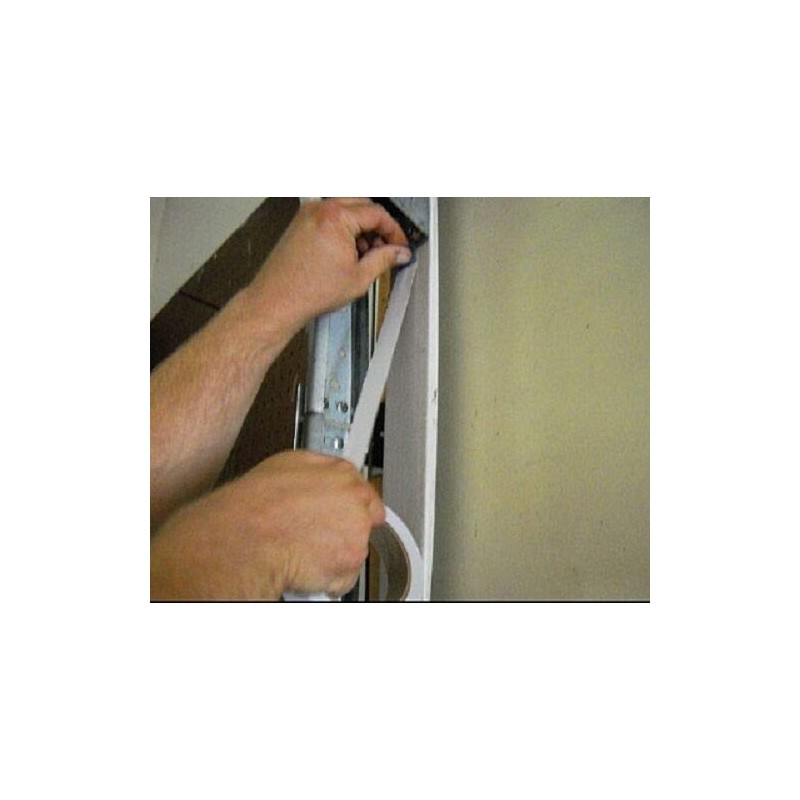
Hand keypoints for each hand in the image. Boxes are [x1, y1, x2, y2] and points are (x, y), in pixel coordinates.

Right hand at [150, 450, 385, 599]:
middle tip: (317, 537)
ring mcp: (356, 533)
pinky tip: (306, 567)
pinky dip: (328, 579)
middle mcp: (355, 501)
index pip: (364, 492)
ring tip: (304, 551)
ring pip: (353, 550)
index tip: (342, 515)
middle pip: (364, 521)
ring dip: (335, 555)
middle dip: (346, 530)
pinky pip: (344, 578)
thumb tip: (322, 474)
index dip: (350, 507)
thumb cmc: (256, 505)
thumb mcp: (287, 464)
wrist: (247, 539)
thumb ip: (317, 470)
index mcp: (342, 475)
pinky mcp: (350, 563)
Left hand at [246, 198, 411, 331]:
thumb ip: (384, 260)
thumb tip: (400, 253)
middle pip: (362, 205)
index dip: (394, 231)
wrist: (277, 300)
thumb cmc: (310, 291)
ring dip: (360, 227)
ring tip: (364, 255)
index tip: (400, 246)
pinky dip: (343, 228)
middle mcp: (320, 208)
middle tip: (385, 249)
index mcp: (336, 217)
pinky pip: (330, 216)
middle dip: (377, 226)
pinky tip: (346, 252)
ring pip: (346, 209)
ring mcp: (308, 214)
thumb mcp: (358, 278)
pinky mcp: (300, 223)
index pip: (377, 213)